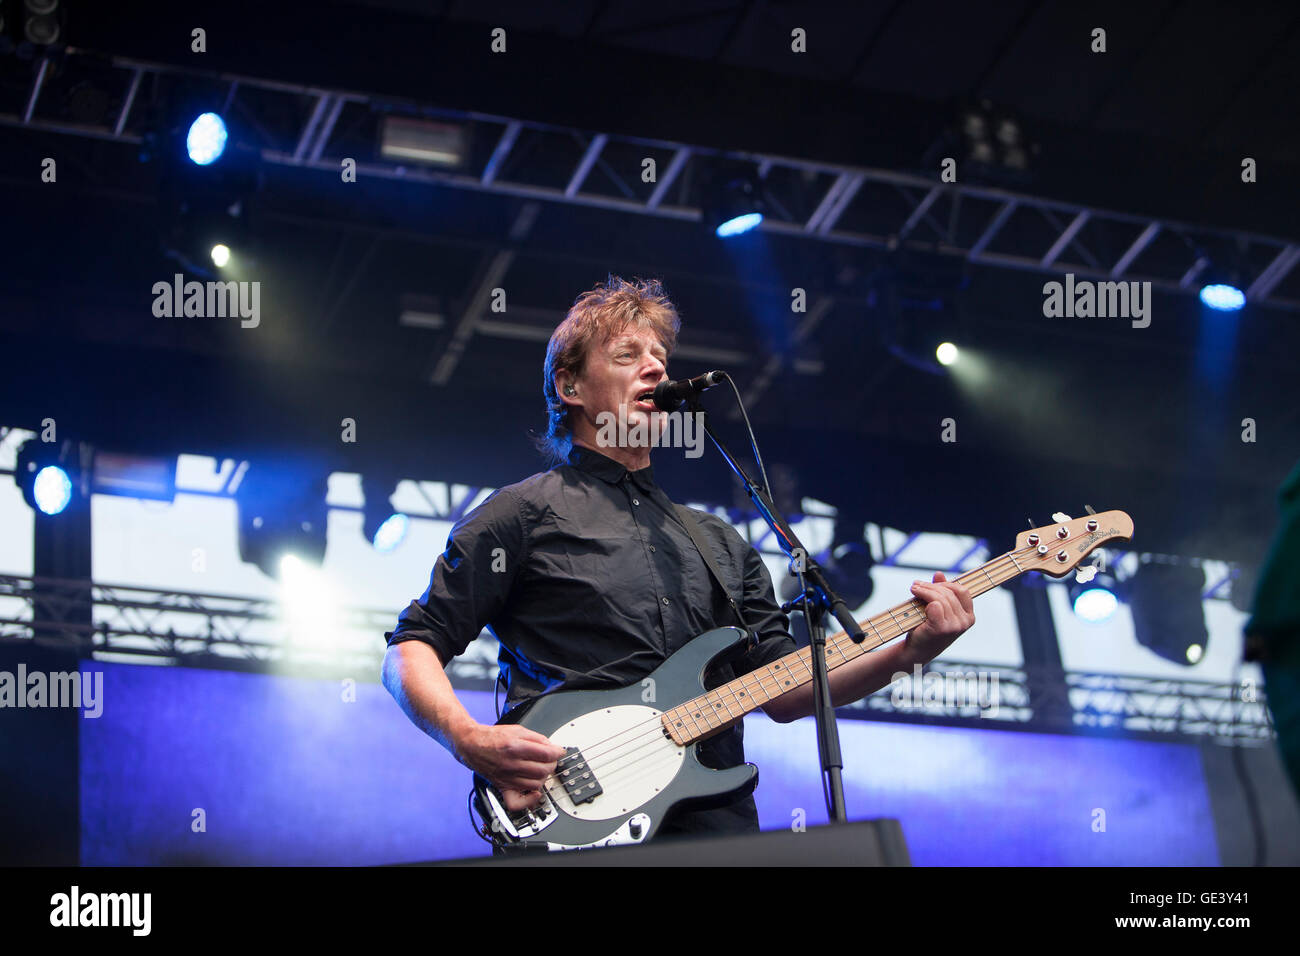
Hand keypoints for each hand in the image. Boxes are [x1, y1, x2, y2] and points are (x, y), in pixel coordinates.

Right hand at [453, 722, 567, 811]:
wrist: (472, 745)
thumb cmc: (493, 738)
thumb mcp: (517, 730)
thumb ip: (537, 738)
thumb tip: (552, 747)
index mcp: (515, 747)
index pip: (546, 754)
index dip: (557, 752)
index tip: (560, 752)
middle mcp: (511, 764)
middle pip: (543, 770)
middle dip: (552, 764)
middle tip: (550, 760)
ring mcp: (507, 777)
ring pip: (536, 784)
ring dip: (544, 777)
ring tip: (542, 770)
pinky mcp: (503, 786)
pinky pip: (517, 802)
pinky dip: (529, 800)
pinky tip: (534, 792)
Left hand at [904, 571, 974, 661]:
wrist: (915, 651)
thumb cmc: (927, 629)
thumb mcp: (937, 609)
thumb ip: (941, 592)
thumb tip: (939, 574)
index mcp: (969, 617)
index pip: (962, 591)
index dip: (947, 584)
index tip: (933, 583)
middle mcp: (965, 622)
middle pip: (949, 592)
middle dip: (930, 586)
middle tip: (916, 585)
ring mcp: (954, 626)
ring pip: (940, 597)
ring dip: (924, 590)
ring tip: (914, 588)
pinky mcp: (941, 628)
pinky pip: (934, 604)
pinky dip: (924, 598)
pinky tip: (915, 598)